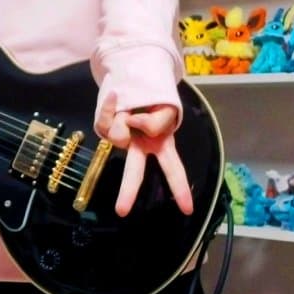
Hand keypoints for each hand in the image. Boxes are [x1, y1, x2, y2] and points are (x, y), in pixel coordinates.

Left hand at [96, 93, 192, 216]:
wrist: (136, 82)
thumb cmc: (156, 102)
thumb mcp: (168, 109)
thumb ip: (157, 122)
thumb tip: (133, 124)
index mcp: (161, 146)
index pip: (174, 170)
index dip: (181, 189)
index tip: (188, 210)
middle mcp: (140, 148)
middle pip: (134, 171)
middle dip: (128, 190)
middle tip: (121, 212)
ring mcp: (123, 140)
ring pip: (120, 135)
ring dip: (127, 115)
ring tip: (131, 107)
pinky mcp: (105, 130)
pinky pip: (105, 120)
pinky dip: (109, 106)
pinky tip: (114, 97)